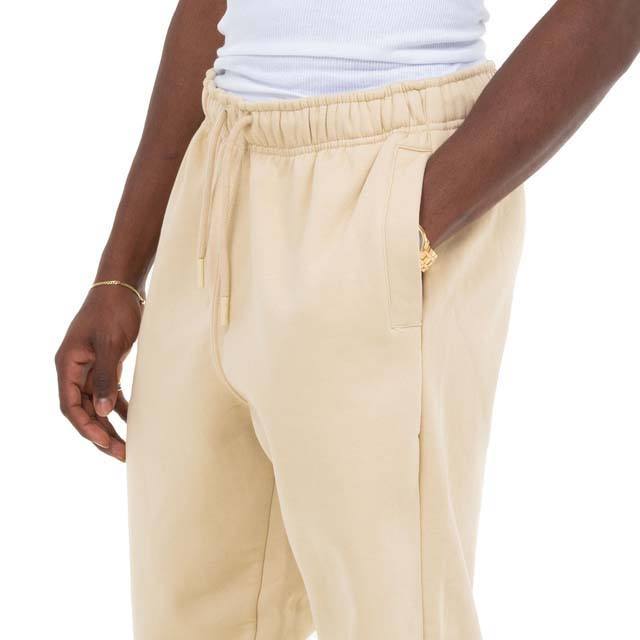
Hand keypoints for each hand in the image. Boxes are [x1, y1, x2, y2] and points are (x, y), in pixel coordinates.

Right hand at [55, 285, 142, 461]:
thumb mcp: (110, 344)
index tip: (106, 443)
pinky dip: (122, 408)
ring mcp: (91, 368)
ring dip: (111, 425)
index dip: (86, 427)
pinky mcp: (108, 365)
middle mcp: (76, 370)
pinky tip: (136, 422)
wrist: (123, 287)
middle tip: (122, 454)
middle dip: (101, 433)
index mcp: (68, 365)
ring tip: (129, 447)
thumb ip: (106, 376)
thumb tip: (103, 411)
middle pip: (84, 410)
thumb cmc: (113, 311)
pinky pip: (111, 393)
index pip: (71, 405)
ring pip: (98, 405)